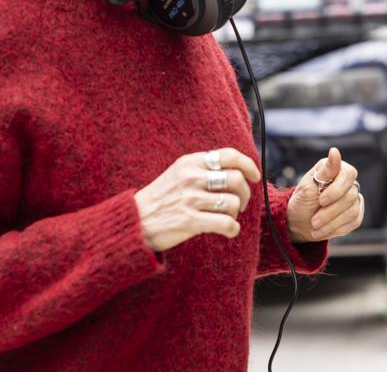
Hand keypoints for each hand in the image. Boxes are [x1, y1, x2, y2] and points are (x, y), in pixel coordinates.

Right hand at [134, 148, 260, 252]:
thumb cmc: (159, 200)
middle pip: (236, 179)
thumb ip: (203, 169)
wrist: (132, 223)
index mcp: (190, 162)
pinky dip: (232, 229)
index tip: (255, 176)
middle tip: (239, 204)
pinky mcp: (189, 221)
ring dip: (236, 213)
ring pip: (233, 202)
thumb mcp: (178, 174)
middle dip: (245, 194)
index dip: (248, 165)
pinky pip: (226, 223)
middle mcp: (191, 177)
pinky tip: (228, 231)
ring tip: (227, 217)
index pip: (230, 156)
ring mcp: (190, 199)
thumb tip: (237, 170)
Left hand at [286, 147, 363, 243]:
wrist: (299, 223)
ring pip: (352, 211)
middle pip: (350, 196)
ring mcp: (354, 198)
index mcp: (336, 169)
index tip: (320, 201)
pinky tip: (323, 230)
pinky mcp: (356, 214)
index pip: (348, 174)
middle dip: (330, 212)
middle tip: (314, 221)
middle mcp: (347, 182)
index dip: (336, 190)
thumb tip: (335, 151)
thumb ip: (325, 171)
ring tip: (315, 227)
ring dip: (331, 223)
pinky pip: (355, 221)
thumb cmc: (302, 202)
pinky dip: (337, 229)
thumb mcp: (308, 186)